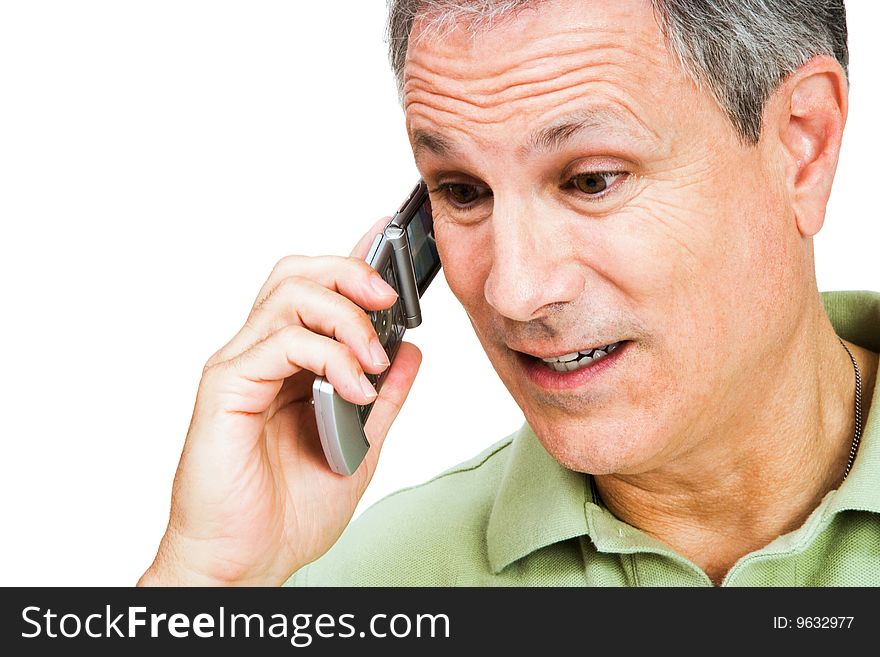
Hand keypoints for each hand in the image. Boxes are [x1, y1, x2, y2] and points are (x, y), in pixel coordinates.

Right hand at [138, 217, 421, 585]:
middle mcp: (261, 355)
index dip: (354, 260)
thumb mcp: (361, 447)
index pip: (319, 292)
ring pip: (288, 294)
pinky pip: (278, 342)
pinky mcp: (225, 387)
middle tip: (390, 297)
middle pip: (297, 273)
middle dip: (350, 271)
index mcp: (291, 365)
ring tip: (372, 360)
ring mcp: (240, 367)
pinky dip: (327, 357)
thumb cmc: (287, 510)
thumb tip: (411, 353)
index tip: (391, 240)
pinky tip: (351, 390)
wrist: (245, 562)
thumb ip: (384, 397)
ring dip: (345, 317)